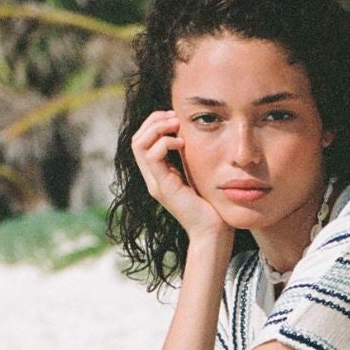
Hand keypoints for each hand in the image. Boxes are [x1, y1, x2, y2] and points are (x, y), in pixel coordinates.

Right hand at [131, 109, 231, 243]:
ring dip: (158, 128)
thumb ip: (190, 157)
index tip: (176, 118)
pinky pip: (152, 156)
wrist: (212, 231)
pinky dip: (165, 143)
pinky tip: (182, 143)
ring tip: (177, 126)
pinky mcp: (163, 187)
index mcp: (159, 174)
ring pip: (139, 144)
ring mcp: (155, 183)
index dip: (155, 123)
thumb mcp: (198, 174)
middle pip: (137, 139)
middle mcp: (152, 178)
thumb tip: (192, 133)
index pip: (142, 141)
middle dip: (154, 121)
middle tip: (175, 118)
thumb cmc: (211, 205)